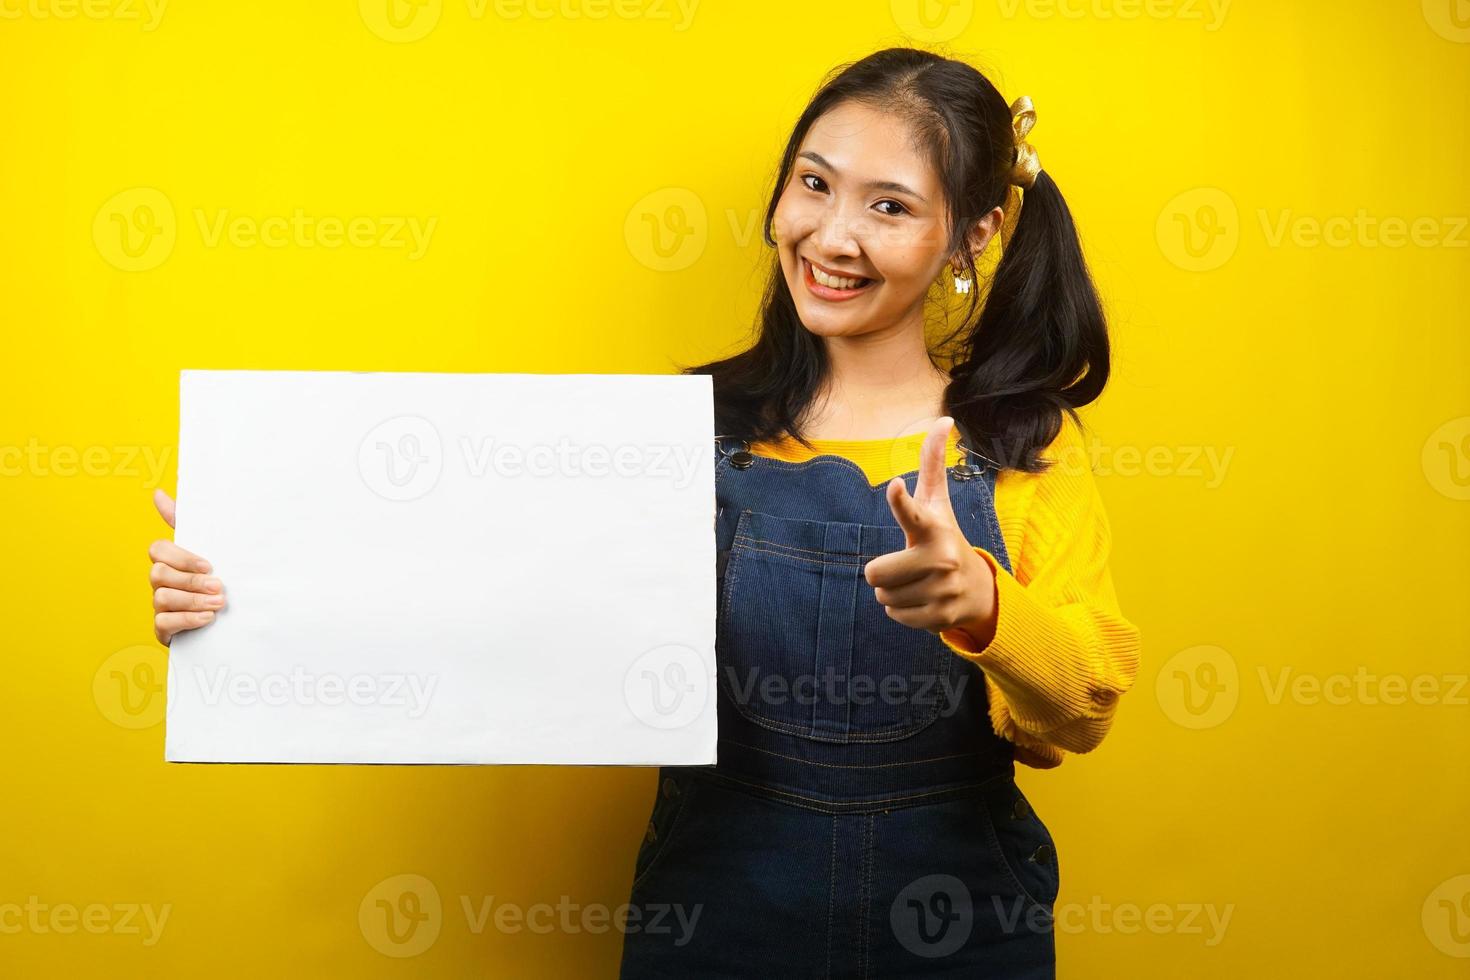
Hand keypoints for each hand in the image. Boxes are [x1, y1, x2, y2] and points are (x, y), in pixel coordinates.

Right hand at [148, 489, 224, 645]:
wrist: (232, 620)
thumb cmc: (216, 579)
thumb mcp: (210, 550)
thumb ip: (184, 522)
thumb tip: (158, 493)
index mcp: (169, 560)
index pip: (159, 549)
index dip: (183, 557)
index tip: (210, 565)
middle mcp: (160, 582)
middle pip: (158, 574)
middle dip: (191, 581)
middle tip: (218, 586)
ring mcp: (160, 606)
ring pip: (162, 597)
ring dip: (192, 601)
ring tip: (218, 604)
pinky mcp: (163, 629)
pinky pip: (163, 622)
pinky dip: (186, 620)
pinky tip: (207, 619)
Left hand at [864, 416, 997, 646]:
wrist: (977, 589)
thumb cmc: (945, 536)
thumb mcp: (938, 502)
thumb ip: (933, 463)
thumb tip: (944, 418)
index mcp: (934, 528)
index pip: (912, 511)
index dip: (901, 499)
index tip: (895, 484)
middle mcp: (941, 558)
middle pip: (876, 574)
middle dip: (881, 573)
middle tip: (901, 567)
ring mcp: (943, 590)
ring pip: (882, 598)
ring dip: (891, 592)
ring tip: (915, 583)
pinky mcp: (941, 617)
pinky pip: (894, 616)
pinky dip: (900, 610)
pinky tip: (920, 600)